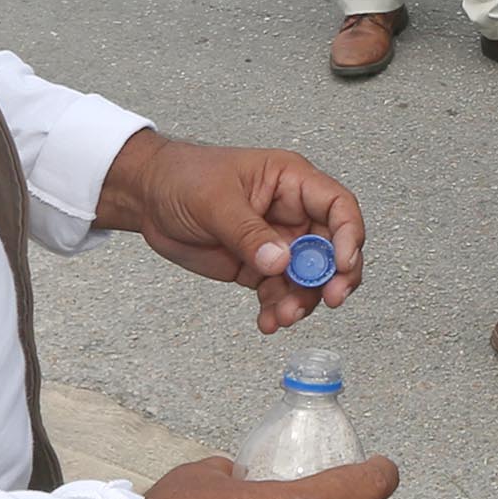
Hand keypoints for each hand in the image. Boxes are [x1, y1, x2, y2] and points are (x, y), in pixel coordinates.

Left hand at [96, 131, 363, 332]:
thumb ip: (249, 233)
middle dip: (332, 277)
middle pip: (332, 248)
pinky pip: (279, 292)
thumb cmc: (183, 177)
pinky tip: (267, 321)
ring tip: (281, 315)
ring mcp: (277, 242)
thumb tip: (281, 261)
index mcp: (291, 182)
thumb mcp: (215, 201)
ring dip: (301, 300)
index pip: (337, 206)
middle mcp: (292, 213)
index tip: (342, 264)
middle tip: (327, 300)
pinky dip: (277, 310)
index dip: (349, 235)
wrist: (148, 197)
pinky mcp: (259, 267)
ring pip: (307, 278)